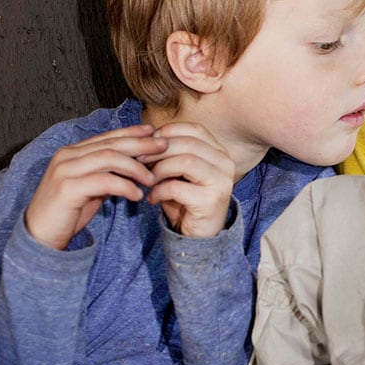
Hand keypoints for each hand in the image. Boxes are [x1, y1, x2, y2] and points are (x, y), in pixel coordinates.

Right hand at [24, 124, 164, 249]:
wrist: (40, 235)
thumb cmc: (68, 212)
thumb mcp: (91, 188)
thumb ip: (108, 174)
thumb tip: (136, 166)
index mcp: (72, 152)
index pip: (107, 137)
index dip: (131, 133)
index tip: (153, 131)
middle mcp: (67, 156)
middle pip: (110, 144)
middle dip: (140, 144)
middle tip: (163, 146)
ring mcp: (65, 170)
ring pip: (108, 158)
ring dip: (135, 166)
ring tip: (152, 178)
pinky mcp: (67, 188)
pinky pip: (103, 181)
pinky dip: (124, 186)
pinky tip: (137, 194)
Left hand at [144, 122, 235, 237]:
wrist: (198, 235)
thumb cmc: (185, 199)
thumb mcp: (178, 170)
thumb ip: (170, 152)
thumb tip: (147, 137)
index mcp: (219, 152)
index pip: (195, 129)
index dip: (169, 132)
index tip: (147, 143)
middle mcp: (226, 163)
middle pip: (188, 143)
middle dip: (158, 150)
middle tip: (138, 161)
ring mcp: (221, 182)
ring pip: (185, 161)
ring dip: (158, 169)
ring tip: (146, 180)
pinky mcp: (211, 201)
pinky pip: (177, 187)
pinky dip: (159, 191)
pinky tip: (152, 198)